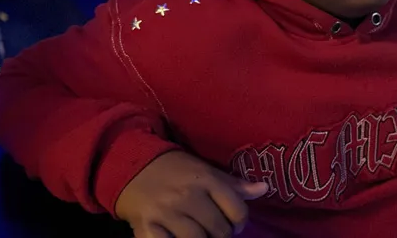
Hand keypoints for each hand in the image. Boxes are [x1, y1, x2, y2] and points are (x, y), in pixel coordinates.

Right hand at [116, 151, 268, 237]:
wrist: (132, 167)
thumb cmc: (174, 169)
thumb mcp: (206, 170)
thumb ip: (233, 184)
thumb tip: (264, 189)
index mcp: (205, 179)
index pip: (237, 210)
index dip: (240, 222)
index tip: (234, 224)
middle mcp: (187, 195)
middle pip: (219, 230)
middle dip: (222, 234)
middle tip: (216, 232)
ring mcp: (166, 213)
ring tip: (200, 235)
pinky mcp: (147, 227)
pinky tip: (178, 237)